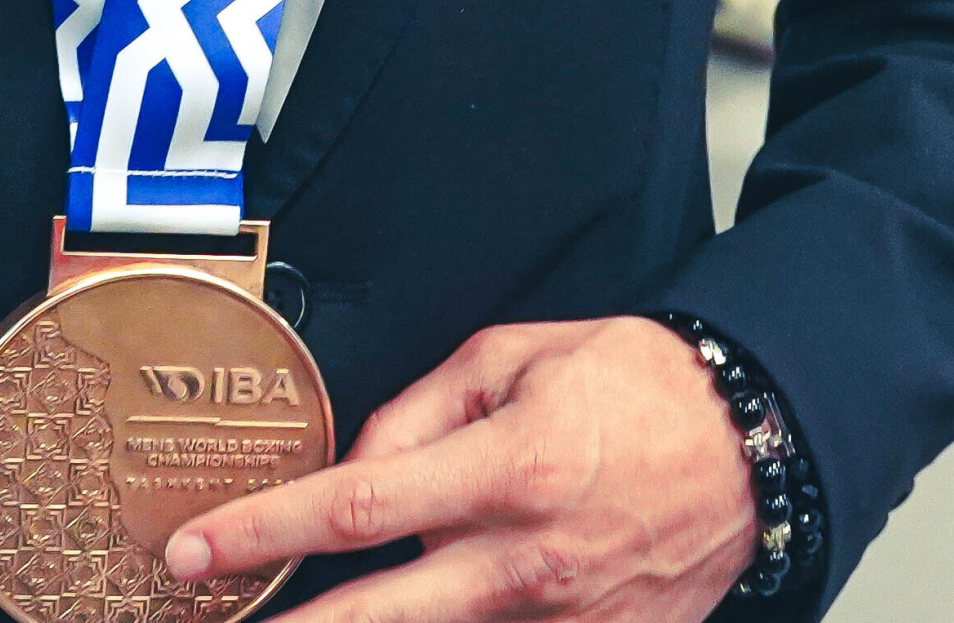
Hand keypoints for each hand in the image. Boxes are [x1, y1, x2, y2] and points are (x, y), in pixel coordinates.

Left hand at [165, 318, 754, 622]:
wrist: (757, 446)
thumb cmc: (640, 386)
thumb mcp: (516, 357)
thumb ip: (419, 412)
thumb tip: (356, 466)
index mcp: (512, 470)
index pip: (358, 508)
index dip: (264, 533)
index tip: (196, 549)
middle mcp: (532, 560)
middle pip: (381, 617)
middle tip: (220, 619)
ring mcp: (567, 620)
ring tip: (325, 613)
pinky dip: (458, 621)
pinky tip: (430, 602)